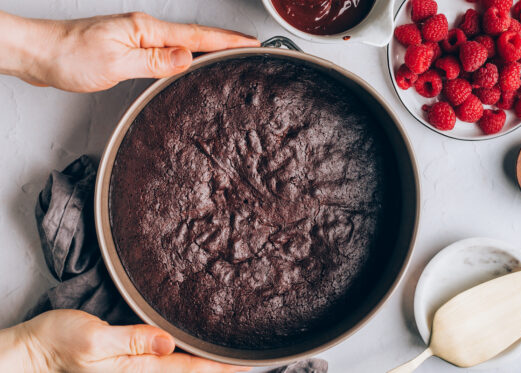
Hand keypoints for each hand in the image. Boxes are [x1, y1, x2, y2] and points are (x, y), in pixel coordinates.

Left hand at [0, 11, 258, 91]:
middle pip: (193, 37)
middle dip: (223, 42)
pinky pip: (166, 52)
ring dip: (207, 49)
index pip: (195, 37)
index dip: (225, 41)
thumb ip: (154, 62)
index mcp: (145, 30)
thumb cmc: (70, 56)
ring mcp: (137, 39)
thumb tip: (186, 59)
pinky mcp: (130, 49)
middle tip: (249, 47)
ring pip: (181, 44)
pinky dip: (184, 57)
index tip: (249, 43)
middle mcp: (144, 31)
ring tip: (228, 55)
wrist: (40, 54)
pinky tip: (189, 63)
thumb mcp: (116, 62)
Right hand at [0, 309, 249, 372]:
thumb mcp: (94, 339)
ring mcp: (133, 369)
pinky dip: (183, 361)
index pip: (187, 370)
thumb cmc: (58, 344)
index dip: (218, 368)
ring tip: (229, 361)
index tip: (246, 366)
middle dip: (217, 370)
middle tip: (248, 364)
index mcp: (136, 369)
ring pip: (177, 370)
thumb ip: (132, 341)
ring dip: (203, 367)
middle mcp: (139, 372)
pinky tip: (190, 353)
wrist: (33, 353)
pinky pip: (163, 365)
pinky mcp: (126, 362)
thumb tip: (167, 343)